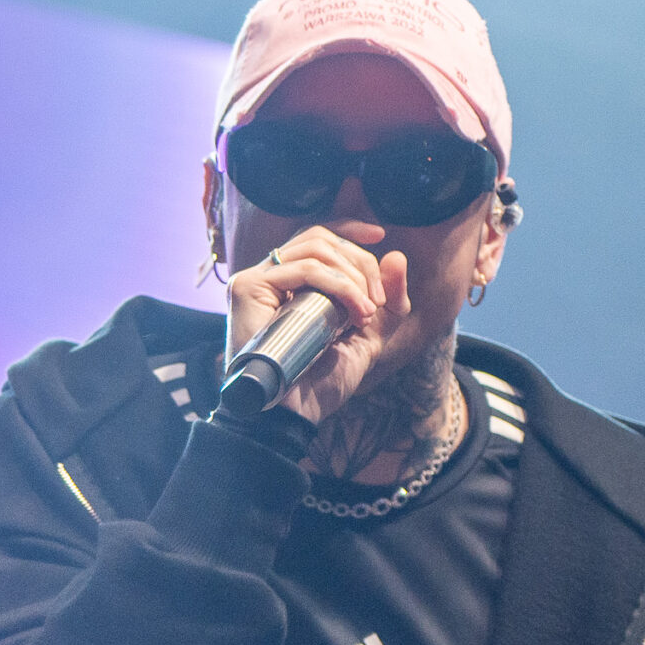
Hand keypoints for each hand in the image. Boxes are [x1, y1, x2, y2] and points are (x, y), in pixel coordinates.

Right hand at [224, 223, 412, 426]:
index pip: (316, 237)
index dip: (348, 229)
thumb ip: (388, 302)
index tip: (380, 236)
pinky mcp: (249, 288)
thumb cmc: (321, 383)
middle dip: (361, 262)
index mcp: (291, 283)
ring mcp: (257, 279)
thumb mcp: (368, 338)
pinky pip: (305, 269)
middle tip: (378, 300)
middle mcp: (270, 276)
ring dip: (353, 276)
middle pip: (321, 238)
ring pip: (315, 248)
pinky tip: (352, 311)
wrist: (293, 415)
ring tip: (366, 312)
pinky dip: (338, 284)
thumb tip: (396, 255)